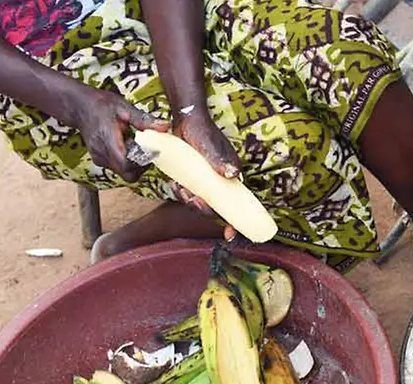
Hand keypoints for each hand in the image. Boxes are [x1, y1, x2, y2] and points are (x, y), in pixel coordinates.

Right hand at [71, 88, 169, 181]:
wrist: (79, 106)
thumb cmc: (101, 105)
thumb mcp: (124, 107)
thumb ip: (143, 120)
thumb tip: (165, 126)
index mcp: (108, 141)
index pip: (127, 165)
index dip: (142, 163)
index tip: (151, 151)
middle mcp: (102, 154)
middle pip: (127, 174)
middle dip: (141, 167)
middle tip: (148, 151)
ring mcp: (99, 159)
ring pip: (123, 173)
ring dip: (135, 165)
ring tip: (137, 146)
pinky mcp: (100, 160)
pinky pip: (118, 168)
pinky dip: (127, 162)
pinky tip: (128, 147)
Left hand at [171, 110, 242, 240]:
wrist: (185, 119)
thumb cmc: (202, 130)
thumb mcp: (210, 145)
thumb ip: (220, 160)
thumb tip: (233, 174)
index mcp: (231, 177)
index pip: (238, 205)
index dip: (235, 222)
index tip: (230, 235)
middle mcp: (221, 182)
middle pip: (215, 208)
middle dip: (203, 208)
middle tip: (192, 199)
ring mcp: (207, 182)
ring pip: (200, 203)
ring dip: (188, 200)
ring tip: (180, 188)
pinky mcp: (194, 180)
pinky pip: (189, 194)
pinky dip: (181, 192)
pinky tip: (175, 183)